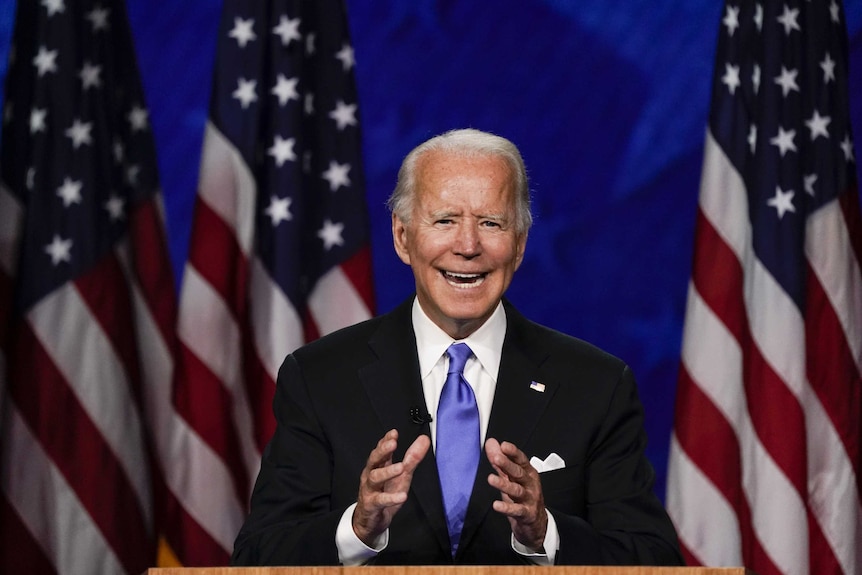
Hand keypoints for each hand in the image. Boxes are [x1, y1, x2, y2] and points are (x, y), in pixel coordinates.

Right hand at [352, 429, 429, 546]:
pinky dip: (391, 498)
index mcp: (378, 466)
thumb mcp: (402, 475)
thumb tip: (424, 440)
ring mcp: (370, 490)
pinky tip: (402, 496)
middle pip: (374, 460)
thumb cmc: (385, 493)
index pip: (381, 450)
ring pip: (374, 478)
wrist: (370, 520)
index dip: (386, 440)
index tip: (394, 433)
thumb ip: (413, 458)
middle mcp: (371, 475)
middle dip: (383, 451)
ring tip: (400, 468)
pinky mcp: (371, 505)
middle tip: (392, 444)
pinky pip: (380, 501)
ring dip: (387, 471)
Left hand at [485, 437, 547, 549]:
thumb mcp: (511, 477)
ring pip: (517, 490)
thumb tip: (491, 443)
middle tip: (496, 458)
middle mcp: (530, 484)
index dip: (513, 452)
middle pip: (519, 473)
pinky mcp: (527, 514)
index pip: (521, 460)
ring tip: (491, 479)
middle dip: (507, 465)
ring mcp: (530, 499)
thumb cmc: (522, 496)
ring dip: (504, 484)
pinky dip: (507, 508)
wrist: (536, 523)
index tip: (503, 445)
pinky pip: (516, 510)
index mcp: (528, 473)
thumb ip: (500, 461)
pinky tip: (496, 505)